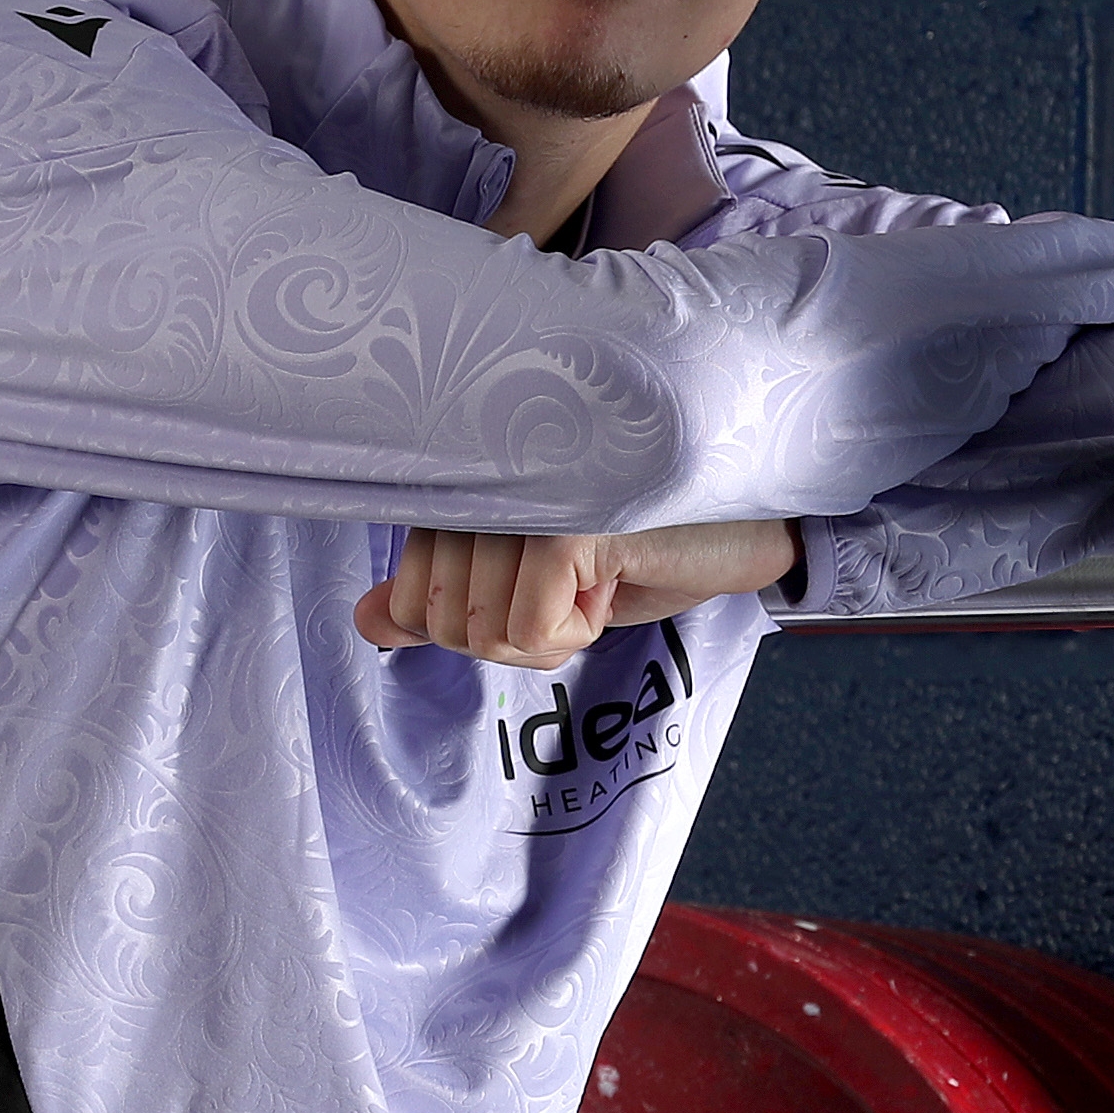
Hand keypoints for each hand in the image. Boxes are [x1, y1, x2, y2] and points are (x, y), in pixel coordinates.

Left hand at [355, 520, 797, 668]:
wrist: (744, 526)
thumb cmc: (643, 550)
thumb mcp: (536, 586)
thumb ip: (449, 600)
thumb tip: (369, 622)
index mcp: (464, 481)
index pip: (408, 601)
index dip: (475, 628)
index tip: (541, 589)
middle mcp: (480, 474)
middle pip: (443, 624)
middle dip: (514, 637)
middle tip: (574, 588)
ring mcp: (520, 494)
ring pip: (482, 633)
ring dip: (552, 634)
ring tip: (598, 576)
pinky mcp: (564, 525)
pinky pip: (528, 632)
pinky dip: (575, 633)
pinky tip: (613, 583)